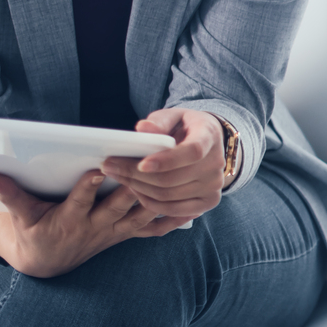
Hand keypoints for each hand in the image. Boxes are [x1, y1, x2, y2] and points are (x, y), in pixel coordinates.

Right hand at [0, 167, 182, 278]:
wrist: (47, 262)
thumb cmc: (33, 232)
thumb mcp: (19, 215)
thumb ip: (9, 194)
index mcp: (67, 221)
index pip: (78, 202)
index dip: (88, 187)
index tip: (98, 168)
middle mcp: (94, 228)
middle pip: (117, 206)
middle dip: (130, 186)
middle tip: (146, 164)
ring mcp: (113, 232)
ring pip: (138, 214)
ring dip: (155, 199)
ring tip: (173, 179)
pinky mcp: (124, 233)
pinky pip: (151, 228)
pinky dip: (169, 220)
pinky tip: (189, 207)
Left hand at [101, 108, 226, 224]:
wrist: (210, 143)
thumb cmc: (187, 127)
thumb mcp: (175, 116)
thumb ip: (159, 121)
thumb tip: (143, 128)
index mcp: (209, 137)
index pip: (192, 152)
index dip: (166, 161)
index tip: (141, 164)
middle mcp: (216, 164)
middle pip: (172, 179)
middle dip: (135, 175)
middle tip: (110, 167)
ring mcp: (214, 186)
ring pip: (168, 196)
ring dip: (138, 189)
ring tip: (119, 177)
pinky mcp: (208, 202)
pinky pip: (174, 210)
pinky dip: (151, 204)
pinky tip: (136, 191)